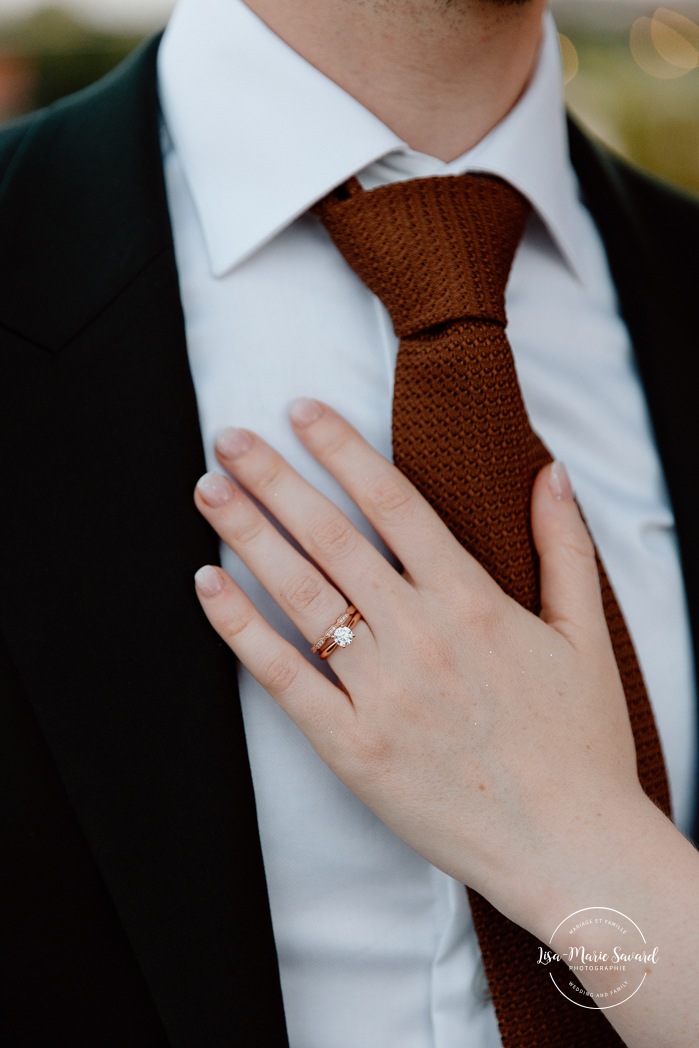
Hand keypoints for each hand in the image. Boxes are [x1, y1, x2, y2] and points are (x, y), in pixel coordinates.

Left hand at [193, 398, 644, 934]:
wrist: (569, 845)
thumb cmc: (581, 742)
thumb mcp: (585, 634)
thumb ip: (564, 547)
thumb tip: (551, 472)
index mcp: (471, 601)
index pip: (393, 502)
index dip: (342, 449)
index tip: (302, 411)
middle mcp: (419, 635)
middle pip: (331, 537)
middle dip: (274, 478)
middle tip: (230, 438)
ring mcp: (380, 691)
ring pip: (300, 595)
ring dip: (248, 535)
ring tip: (209, 491)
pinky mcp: (352, 746)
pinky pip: (285, 677)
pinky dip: (241, 629)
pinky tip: (208, 585)